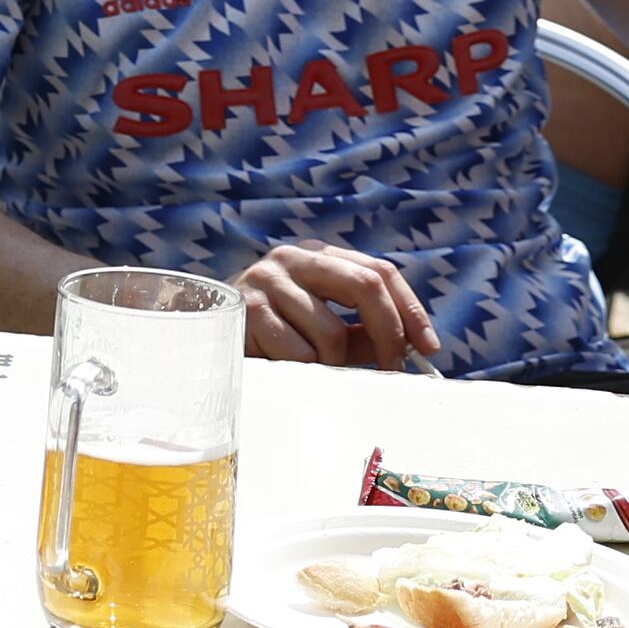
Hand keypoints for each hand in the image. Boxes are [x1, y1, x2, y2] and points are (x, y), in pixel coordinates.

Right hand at [237, 240, 437, 369]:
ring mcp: (268, 279)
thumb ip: (361, 333)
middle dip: (388, 335)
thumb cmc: (270, 333)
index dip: (410, 309)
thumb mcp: (320, 325)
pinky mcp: (248, 309)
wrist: (199, 332)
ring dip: (335, 366)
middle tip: (393, 370)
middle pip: (366, 285)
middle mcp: (295, 257)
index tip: (429, 347)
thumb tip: (410, 351)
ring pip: (332, 334)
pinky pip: (298, 355)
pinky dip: (303, 372)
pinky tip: (283, 366)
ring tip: (314, 371)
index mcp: (319, 256)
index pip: (380, 271)